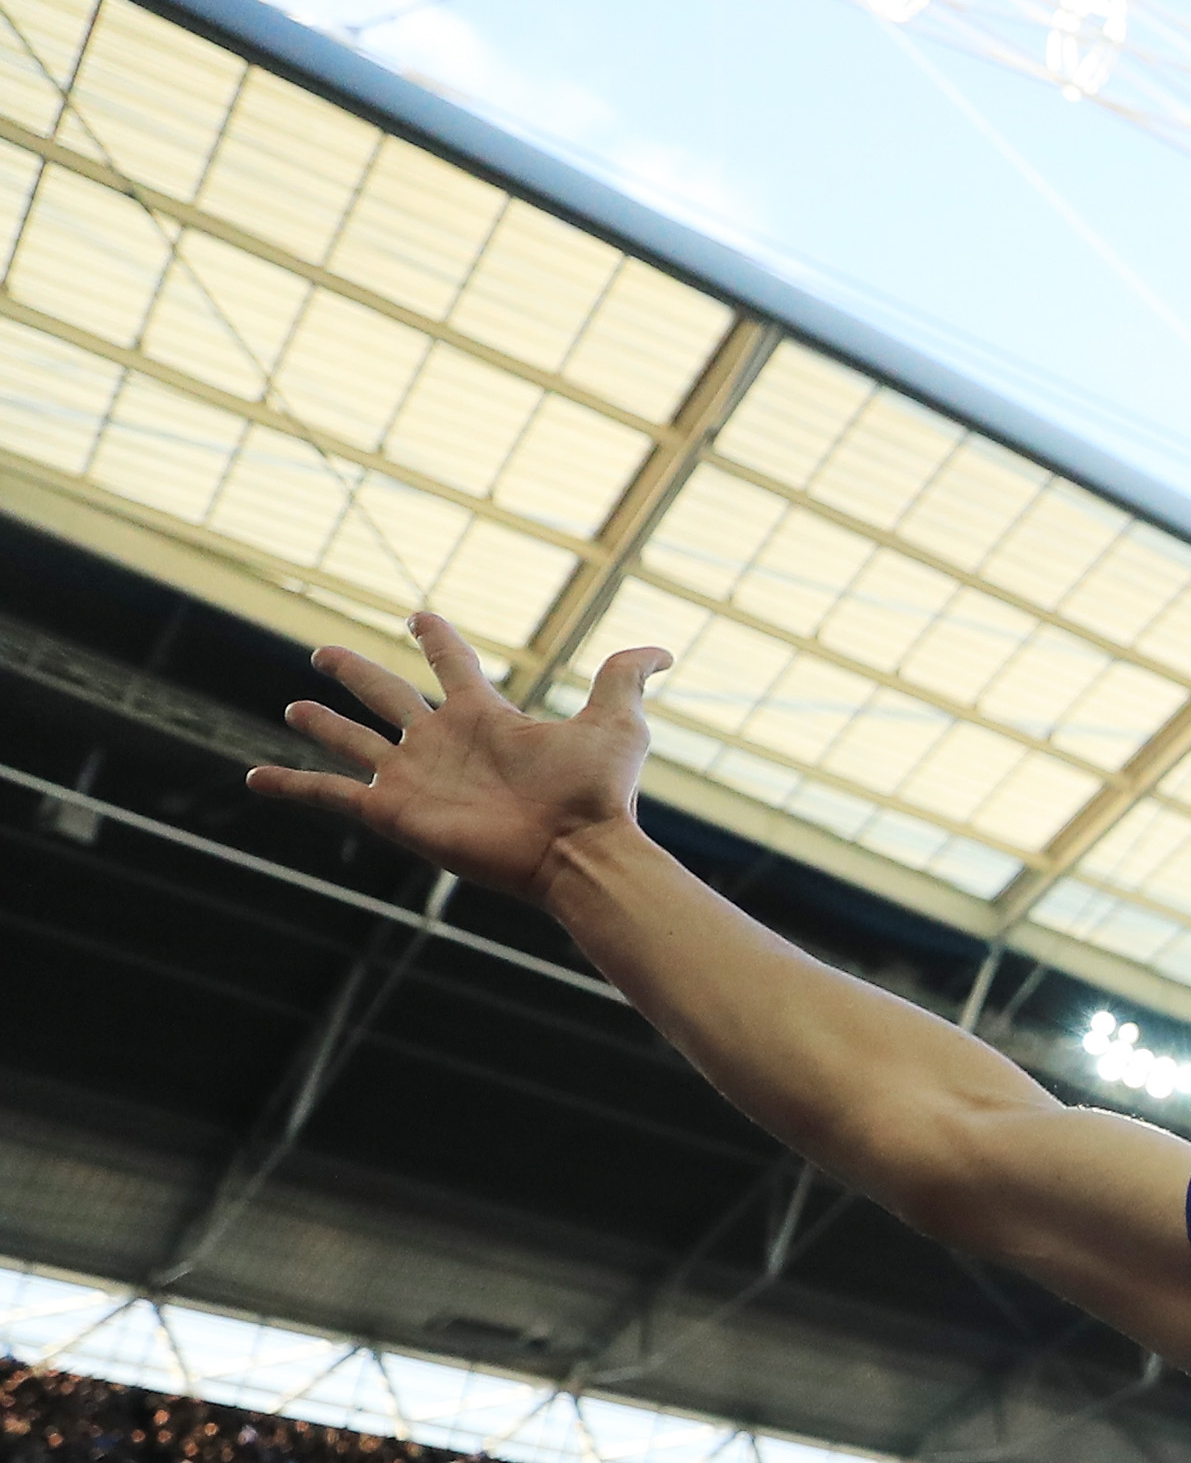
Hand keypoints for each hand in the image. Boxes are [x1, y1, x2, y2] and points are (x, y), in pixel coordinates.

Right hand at [248, 617, 666, 904]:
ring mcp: (413, 776)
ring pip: (353, 739)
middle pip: (387, 694)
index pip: (451, 663)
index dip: (436, 635)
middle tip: (323, 653)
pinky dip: (290, 785)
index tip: (418, 612)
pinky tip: (253, 777)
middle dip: (357, 672)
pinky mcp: (393, 810)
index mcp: (485, 716)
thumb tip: (664, 650)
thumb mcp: (616, 725)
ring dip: (323, 723)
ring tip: (294, 706)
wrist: (577, 850)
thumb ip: (625, 679)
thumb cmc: (598, 793)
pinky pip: (329, 794)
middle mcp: (442, 742)